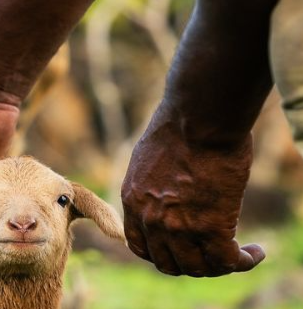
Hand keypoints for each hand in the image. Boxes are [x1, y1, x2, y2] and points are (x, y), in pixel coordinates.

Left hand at [121, 119, 264, 276]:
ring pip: (198, 268)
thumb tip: (171, 192)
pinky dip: (244, 262)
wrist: (197, 120)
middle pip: (168, 263)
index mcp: (132, 200)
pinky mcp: (211, 226)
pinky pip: (228, 261)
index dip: (161, 252)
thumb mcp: (149, 158)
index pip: (139, 246)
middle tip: (211, 252)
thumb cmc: (178, 128)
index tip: (180, 248)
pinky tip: (255, 252)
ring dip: (219, 266)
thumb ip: (154, 183)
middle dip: (190, 262)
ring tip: (237, 254)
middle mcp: (151, 219)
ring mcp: (179, 226)